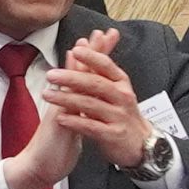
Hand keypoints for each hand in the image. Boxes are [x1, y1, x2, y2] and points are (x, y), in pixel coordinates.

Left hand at [40, 34, 154, 173]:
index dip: (92, 57)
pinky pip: (92, 126)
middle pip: (96, 84)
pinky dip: (75, 122)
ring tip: (48, 94)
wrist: (140, 144)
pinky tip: (60, 118)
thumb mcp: (116, 88)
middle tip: (51, 74)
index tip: (76, 50)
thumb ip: (97, 68)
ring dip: (67, 98)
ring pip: (91, 104)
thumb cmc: (122, 113)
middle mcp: (122, 97)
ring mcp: (118, 116)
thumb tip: (82, 44)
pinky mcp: (113, 135)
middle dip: (72, 78)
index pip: (107, 66)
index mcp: (121, 83)